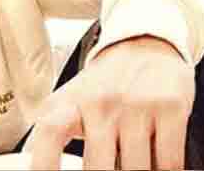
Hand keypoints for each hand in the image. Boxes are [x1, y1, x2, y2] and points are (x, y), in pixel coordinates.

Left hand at [27, 35, 194, 169]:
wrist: (144, 45)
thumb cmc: (104, 84)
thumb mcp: (68, 102)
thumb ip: (51, 135)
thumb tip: (35, 168)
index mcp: (68, 103)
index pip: (50, 135)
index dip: (46, 165)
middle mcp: (99, 102)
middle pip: (97, 167)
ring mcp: (134, 104)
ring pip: (136, 170)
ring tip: (130, 162)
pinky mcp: (169, 106)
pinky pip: (168, 161)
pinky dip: (166, 170)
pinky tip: (157, 164)